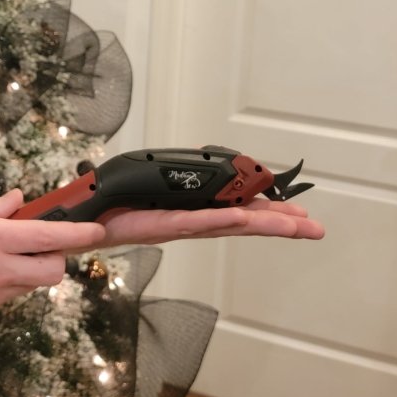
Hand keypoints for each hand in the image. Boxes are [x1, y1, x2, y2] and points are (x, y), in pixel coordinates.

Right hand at [0, 190, 103, 343]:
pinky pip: (14, 290)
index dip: (78, 232)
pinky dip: (14, 277)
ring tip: (10, 250)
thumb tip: (17, 198)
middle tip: (43, 239)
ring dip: (35, 266)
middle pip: (54, 268)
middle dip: (59, 254)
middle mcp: (2, 269)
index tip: (96, 228)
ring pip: (35, 280)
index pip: (49, 236)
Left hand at [92, 198, 324, 246]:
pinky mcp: (157, 224)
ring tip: (294, 226)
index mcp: (192, 210)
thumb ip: (178, 181)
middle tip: (315, 228)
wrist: (81, 217)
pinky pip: (192, 221)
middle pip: (242, 221)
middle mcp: (191, 220)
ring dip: (260, 224)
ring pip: (227, 223)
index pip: (237, 211)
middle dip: (279, 225)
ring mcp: (177, 224)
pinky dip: (218, 220)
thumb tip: (201, 168)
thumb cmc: (112, 203)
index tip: (297, 213)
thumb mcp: (151, 184)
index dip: (268, 212)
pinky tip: (241, 218)